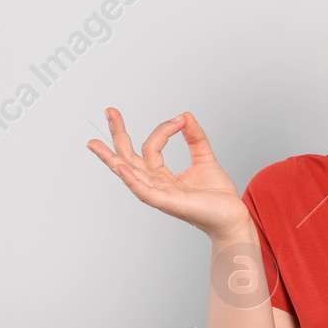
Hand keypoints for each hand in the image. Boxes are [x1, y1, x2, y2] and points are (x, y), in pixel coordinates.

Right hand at [87, 108, 251, 240]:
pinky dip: (131, 180)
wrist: (233, 216)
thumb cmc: (217, 195)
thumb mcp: (204, 158)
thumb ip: (195, 137)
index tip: (180, 119)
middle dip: (118, 135)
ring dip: (111, 159)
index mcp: (161, 175)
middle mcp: (155, 184)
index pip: (151, 147)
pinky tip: (120, 168)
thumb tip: (185, 115)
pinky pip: (144, 191)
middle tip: (109, 111)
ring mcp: (159, 194)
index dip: (164, 129)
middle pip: (129, 158)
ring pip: (129, 174)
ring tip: (95, 144)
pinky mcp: (167, 203)